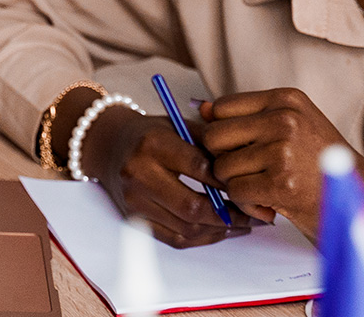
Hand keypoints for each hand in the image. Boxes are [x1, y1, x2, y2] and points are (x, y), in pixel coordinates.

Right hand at [79, 106, 252, 247]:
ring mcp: (135, 200)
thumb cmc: (149, 134)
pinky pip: (175, 238)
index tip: (250, 184)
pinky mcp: (134, 219)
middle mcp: (139, 173)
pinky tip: (220, 230)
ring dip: (220, 230)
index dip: (228, 179)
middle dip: (230, 214)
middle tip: (254, 213)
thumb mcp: (178, 125)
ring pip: (186, 228)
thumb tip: (247, 163)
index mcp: (152, 144)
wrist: (109, 146)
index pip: (198, 167)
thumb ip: (209, 142)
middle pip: (192, 206)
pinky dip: (202, 238)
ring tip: (243, 223)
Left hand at [199, 88, 363, 241]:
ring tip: (265, 188)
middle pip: (213, 137)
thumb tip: (200, 107)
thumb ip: (248, 116)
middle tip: (248, 173)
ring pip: (222, 167)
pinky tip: (269, 204)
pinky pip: (235, 192)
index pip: (220, 108)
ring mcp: (283, 150)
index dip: (221, 133)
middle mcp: (284, 119)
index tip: (239, 149)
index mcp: (286, 99)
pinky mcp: (282, 183)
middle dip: (223, 160)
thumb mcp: (293, 125)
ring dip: (237, 186)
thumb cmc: (324, 163)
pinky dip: (246, 204)